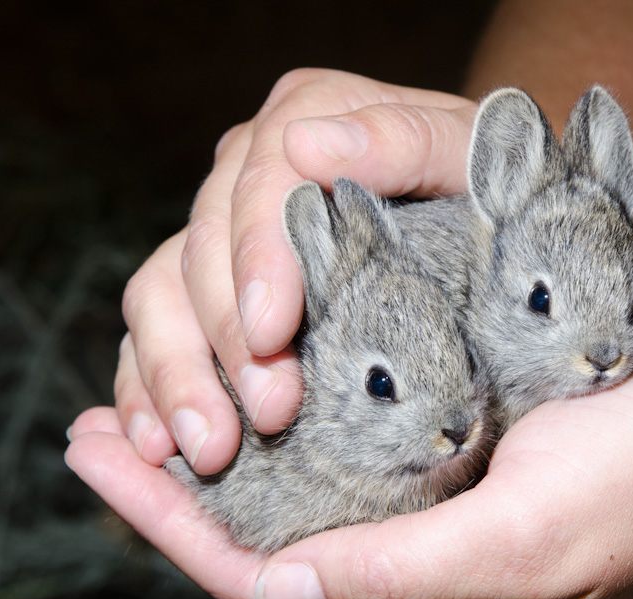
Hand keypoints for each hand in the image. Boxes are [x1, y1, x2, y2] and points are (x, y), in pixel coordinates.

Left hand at [68, 337, 632, 598]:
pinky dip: (297, 432)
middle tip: (96, 429)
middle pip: (266, 547)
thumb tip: (276, 598)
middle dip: (175, 495)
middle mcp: (425, 583)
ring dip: (227, 460)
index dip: (173, 529)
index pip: (265, 584)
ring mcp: (444, 528)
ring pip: (305, 505)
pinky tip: (264, 390)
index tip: (104, 462)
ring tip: (153, 407)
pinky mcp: (466, 478)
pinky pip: (358, 465)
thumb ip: (403, 576)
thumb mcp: (525, 534)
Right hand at [111, 69, 477, 473]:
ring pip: (161, 295)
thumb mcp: (467, 154)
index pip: (261, 186)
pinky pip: (156, 333)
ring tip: (207, 449)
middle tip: (267, 416)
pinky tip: (159, 444)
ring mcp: (225, 229)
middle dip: (226, 341)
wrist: (481, 210)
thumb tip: (310, 142)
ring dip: (177, 377)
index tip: (272, 331)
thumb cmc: (482, 183)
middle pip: (202, 250)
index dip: (258, 260)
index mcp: (308, 116)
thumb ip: (404, 140)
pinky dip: (149, 389)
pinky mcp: (210, 285)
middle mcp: (251, 169)